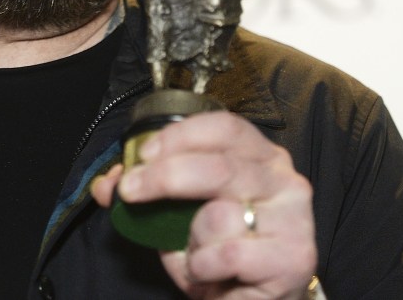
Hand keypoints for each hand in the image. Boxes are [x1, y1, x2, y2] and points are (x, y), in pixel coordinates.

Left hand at [91, 111, 315, 298]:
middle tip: (130, 192)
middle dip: (163, 177)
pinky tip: (213, 274)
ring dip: (190, 240)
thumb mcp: (180, 214)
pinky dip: (205, 267)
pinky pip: (228, 254)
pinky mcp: (294, 257)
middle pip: (218, 166)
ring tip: (197, 253)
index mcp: (260, 156)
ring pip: (219, 215)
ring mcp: (294, 218)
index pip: (224, 128)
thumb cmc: (220, 251)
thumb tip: (107, 183)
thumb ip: (147, 191)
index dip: (179, 137)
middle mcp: (284, 179)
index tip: (142, 156)